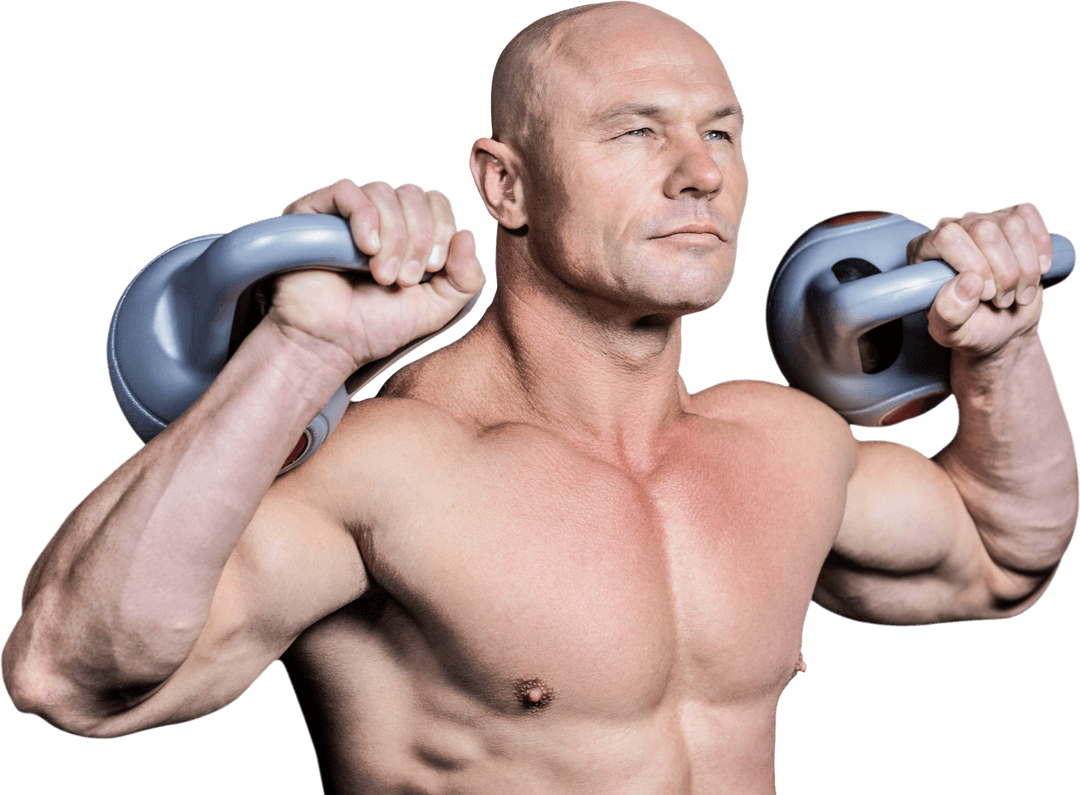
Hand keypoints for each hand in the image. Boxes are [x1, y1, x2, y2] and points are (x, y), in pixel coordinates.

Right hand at [271, 179, 484, 371]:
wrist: (331, 344)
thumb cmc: (378, 327)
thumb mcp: (438, 308)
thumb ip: (467, 278)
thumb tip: (468, 234)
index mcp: (409, 230)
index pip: (436, 202)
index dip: (441, 229)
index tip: (432, 269)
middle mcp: (379, 215)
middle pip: (413, 194)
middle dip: (418, 237)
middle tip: (405, 279)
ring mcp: (345, 212)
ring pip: (383, 192)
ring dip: (392, 236)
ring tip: (382, 275)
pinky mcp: (314, 212)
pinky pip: (346, 190)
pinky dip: (364, 217)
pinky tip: (366, 249)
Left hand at [908, 203, 1053, 357]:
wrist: (1001, 325)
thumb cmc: (970, 327)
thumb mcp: (951, 333)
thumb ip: (948, 313)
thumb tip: (969, 281)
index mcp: (923, 251)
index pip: (948, 238)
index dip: (974, 265)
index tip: (985, 295)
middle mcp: (950, 228)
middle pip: (984, 229)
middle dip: (1003, 271)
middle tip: (1001, 300)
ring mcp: (981, 220)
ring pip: (1012, 224)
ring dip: (1024, 266)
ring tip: (1017, 292)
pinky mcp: (1010, 219)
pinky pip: (1028, 215)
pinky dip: (1040, 247)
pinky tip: (1036, 270)